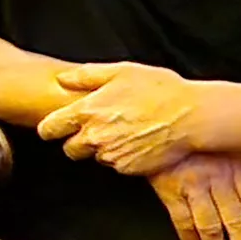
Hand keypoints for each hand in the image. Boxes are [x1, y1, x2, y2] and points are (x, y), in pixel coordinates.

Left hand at [35, 61, 213, 175]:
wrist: (191, 117)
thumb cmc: (159, 89)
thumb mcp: (122, 71)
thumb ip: (87, 76)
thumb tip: (62, 78)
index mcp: (87, 110)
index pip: (49, 128)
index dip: (50, 128)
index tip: (55, 127)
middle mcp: (94, 136)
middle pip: (69, 150)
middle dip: (78, 142)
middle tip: (97, 129)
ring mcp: (110, 155)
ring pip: (95, 157)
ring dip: (103, 148)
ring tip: (125, 131)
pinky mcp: (127, 168)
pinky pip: (116, 165)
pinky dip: (122, 156)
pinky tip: (137, 141)